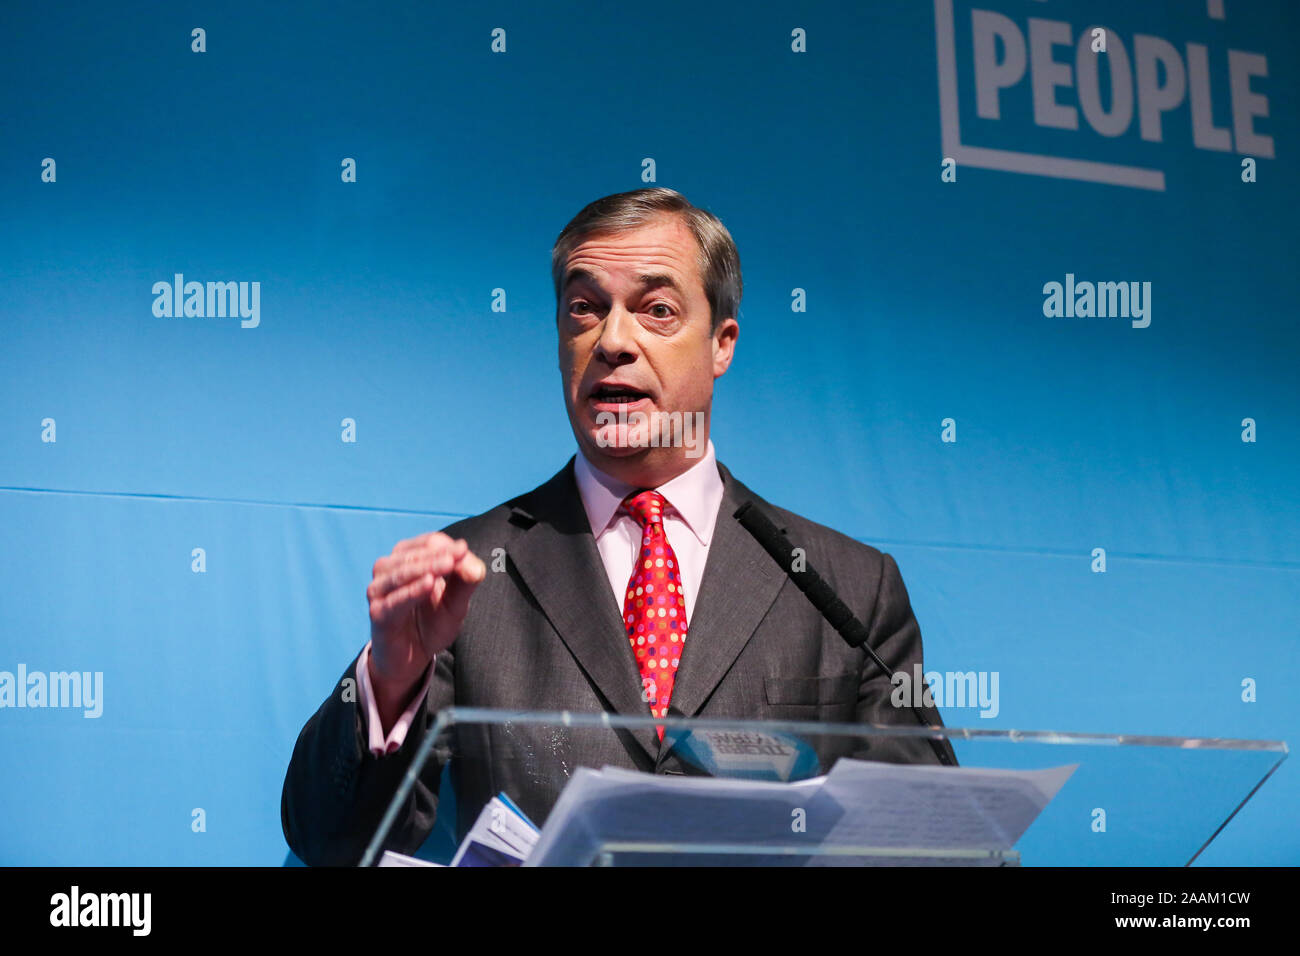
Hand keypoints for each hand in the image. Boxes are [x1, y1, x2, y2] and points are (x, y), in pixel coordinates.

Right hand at [366, 532, 485, 716]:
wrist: (413, 658)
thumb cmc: (432, 623)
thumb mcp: (456, 602)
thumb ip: (465, 581)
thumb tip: (473, 562)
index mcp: (408, 559)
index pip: (428, 543)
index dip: (448, 546)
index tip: (465, 551)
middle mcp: (389, 569)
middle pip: (413, 554)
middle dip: (439, 555)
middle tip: (460, 556)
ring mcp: (379, 591)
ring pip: (401, 572)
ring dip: (425, 567)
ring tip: (447, 565)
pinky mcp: (377, 613)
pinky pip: (395, 599)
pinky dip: (412, 591)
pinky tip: (429, 584)